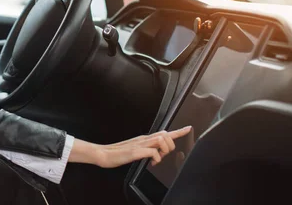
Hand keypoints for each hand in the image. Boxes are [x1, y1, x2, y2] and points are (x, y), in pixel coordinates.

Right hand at [69, 126, 191, 168]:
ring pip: (161, 140)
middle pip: (166, 135)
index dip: (178, 131)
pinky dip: (156, 158)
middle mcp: (144, 139)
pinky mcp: (135, 151)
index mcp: (144, 138)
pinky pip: (152, 152)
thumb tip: (155, 153)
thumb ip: (146, 148)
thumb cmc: (118, 153)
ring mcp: (140, 144)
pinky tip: (151, 163)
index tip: (188, 128)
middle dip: (170, 146)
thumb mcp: (135, 150)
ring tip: (156, 160)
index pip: (164, 132)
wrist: (104, 154)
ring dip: (164, 151)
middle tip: (162, 156)